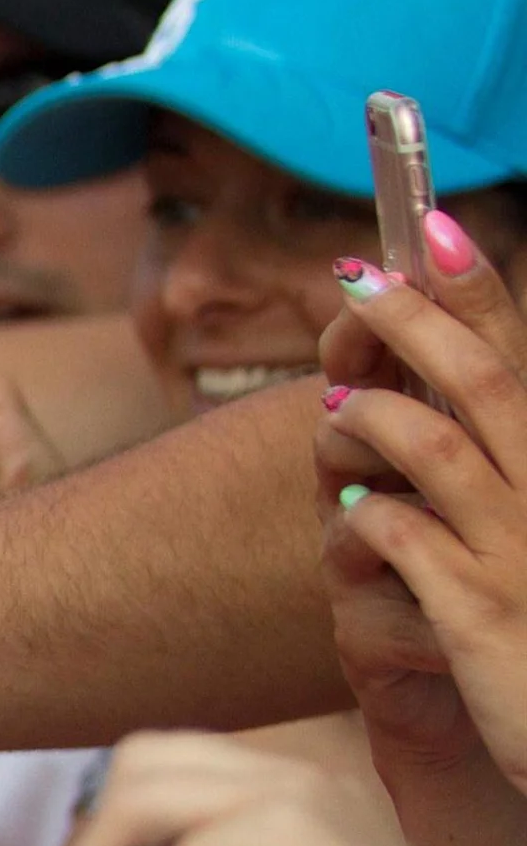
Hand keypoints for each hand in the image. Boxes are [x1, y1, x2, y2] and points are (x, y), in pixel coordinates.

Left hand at [319, 225, 526, 799]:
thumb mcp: (520, 545)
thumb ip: (486, 472)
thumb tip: (409, 413)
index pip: (518, 362)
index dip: (476, 291)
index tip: (428, 229)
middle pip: (482, 380)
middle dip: (414, 320)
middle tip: (356, 281)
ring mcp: (519, 553)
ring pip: (436, 448)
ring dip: (374, 417)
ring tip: (337, 414)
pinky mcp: (478, 616)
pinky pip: (406, 541)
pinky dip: (370, 519)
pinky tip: (354, 523)